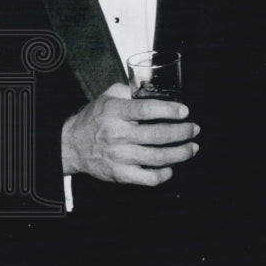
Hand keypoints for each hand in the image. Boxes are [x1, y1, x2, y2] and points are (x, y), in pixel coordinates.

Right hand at [61, 83, 199, 184]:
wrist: (71, 145)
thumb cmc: (93, 119)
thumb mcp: (107, 97)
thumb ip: (128, 90)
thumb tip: (151, 86)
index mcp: (115, 112)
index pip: (146, 109)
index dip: (168, 110)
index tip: (184, 111)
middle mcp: (118, 135)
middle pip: (157, 135)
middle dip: (182, 132)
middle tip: (194, 129)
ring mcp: (119, 156)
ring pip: (158, 158)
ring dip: (181, 153)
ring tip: (192, 147)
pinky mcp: (120, 174)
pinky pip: (148, 179)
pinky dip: (164, 174)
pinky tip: (171, 167)